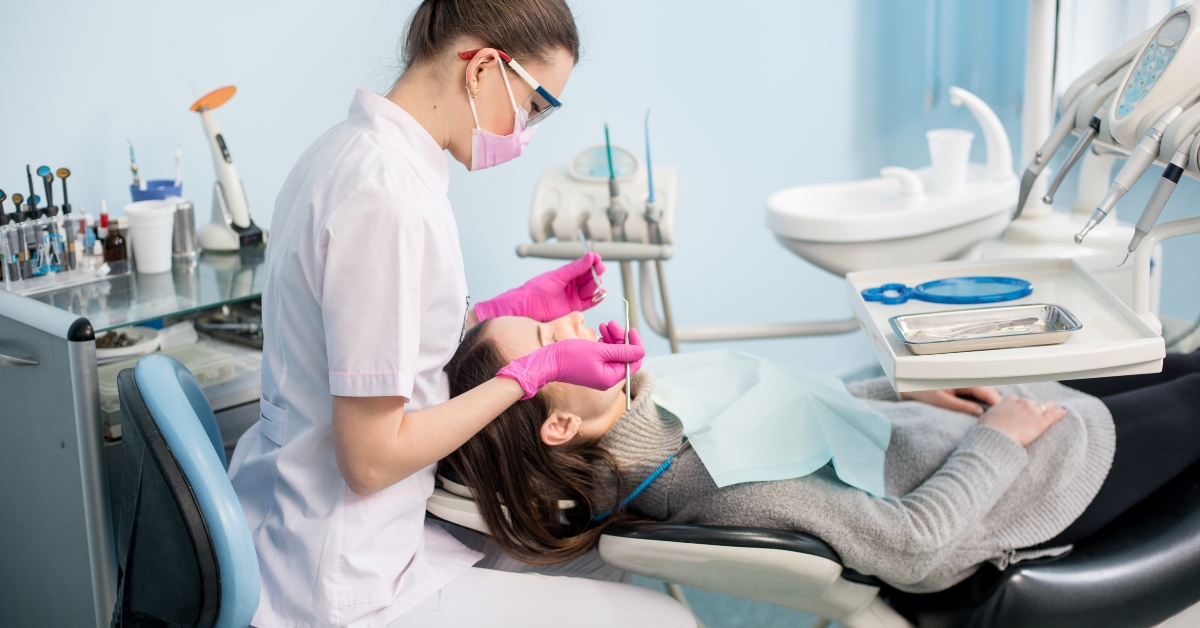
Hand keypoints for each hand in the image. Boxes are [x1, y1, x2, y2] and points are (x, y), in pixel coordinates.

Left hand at [474, 253, 605, 321]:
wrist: (527, 307)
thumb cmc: (537, 290)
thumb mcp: (558, 276)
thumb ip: (575, 268)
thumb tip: (589, 256)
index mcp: (566, 274)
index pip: (583, 266)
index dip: (591, 263)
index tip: (598, 259)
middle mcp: (571, 285)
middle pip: (588, 278)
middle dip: (595, 273)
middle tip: (599, 270)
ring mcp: (573, 296)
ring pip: (590, 289)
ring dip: (595, 285)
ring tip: (596, 283)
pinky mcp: (574, 308)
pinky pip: (589, 302)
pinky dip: (597, 298)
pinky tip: (601, 293)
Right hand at [496, 330, 644, 399]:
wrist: (548, 362)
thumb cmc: (570, 357)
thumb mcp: (599, 351)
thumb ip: (622, 351)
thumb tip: (641, 351)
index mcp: (611, 377)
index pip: (633, 362)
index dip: (634, 345)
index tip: (630, 329)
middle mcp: (607, 378)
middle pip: (624, 356)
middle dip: (621, 338)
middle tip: (612, 323)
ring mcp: (600, 373)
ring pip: (615, 353)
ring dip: (613, 338)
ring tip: (605, 325)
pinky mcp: (593, 367)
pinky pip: (605, 354)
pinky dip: (605, 342)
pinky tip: (600, 333)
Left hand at [900, 387, 1001, 416]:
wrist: (906, 385)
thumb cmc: (920, 391)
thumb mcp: (941, 401)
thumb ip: (962, 407)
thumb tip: (980, 414)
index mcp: (962, 378)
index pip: (987, 391)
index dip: (998, 405)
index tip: (1006, 418)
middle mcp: (965, 377)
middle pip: (989, 391)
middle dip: (996, 405)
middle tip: (1003, 422)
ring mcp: (963, 380)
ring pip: (984, 392)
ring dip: (990, 403)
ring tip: (995, 419)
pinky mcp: (960, 385)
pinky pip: (976, 393)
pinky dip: (982, 401)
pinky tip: (983, 413)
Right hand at [978, 395, 1067, 446]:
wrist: (995, 439)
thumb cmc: (987, 431)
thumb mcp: (985, 418)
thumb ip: (991, 416)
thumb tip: (988, 419)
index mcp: (1008, 400)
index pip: (1017, 400)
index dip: (1019, 406)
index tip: (1020, 410)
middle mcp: (1021, 402)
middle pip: (1032, 402)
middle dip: (1034, 407)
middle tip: (1036, 412)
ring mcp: (1032, 412)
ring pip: (1045, 406)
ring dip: (1050, 407)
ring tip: (1055, 407)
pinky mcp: (1040, 423)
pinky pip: (1053, 415)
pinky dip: (1059, 413)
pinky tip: (1063, 412)